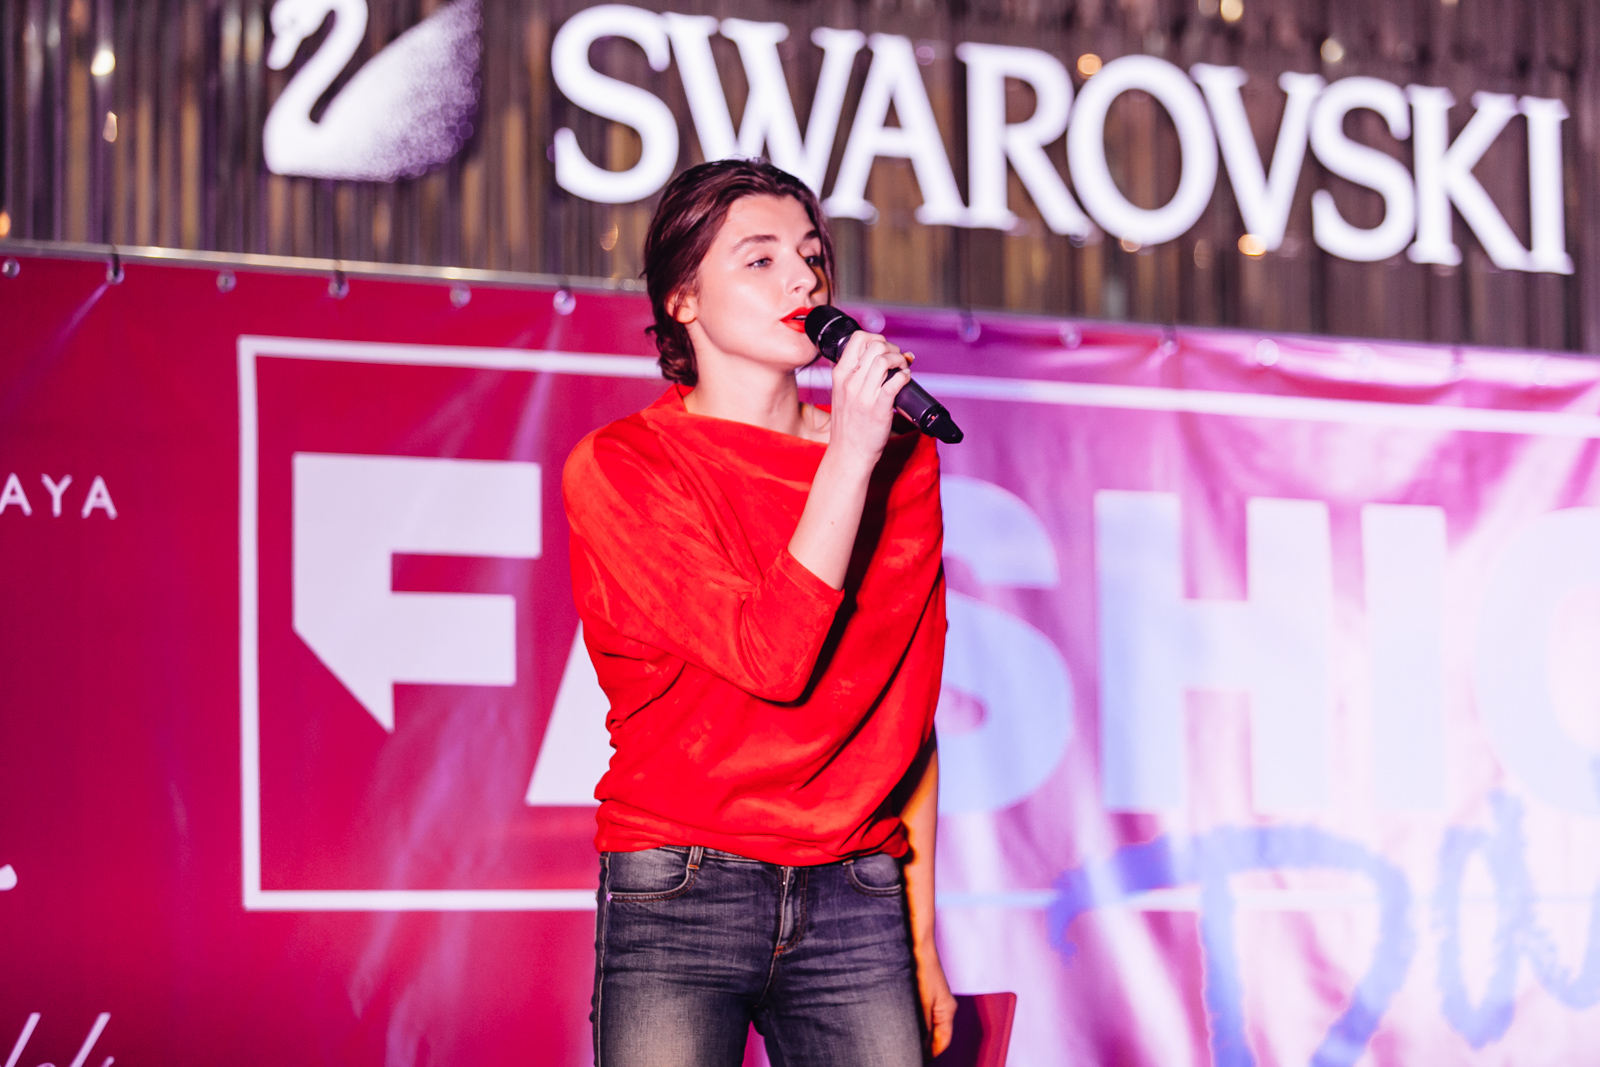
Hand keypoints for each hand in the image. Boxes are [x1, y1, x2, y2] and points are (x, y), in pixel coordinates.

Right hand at [825, 330, 910, 469]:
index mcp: (840, 374)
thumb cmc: (849, 425)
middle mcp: (850, 382)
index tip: (885, 350)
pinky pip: (895, 382)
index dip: (877, 338)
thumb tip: (884, 356)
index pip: (857, 338)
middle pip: (875, 345)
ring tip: (903, 369)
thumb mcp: (843, 393)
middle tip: (898, 360)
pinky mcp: (878, 409)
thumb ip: (856, 374)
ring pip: (884, 360)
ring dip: (900, 360)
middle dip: (892, 348)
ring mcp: (863, 395)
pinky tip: (905, 380)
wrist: (848, 453)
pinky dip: (905, 376)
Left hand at [915, 940, 956, 1057]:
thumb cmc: (924, 969)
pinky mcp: (930, 995)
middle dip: (926, 1046)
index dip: (931, 1054)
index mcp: (947, 1011)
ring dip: (922, 1035)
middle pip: (938, 1036)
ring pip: (932, 1026)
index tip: (917, 1059)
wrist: (920, 946)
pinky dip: (919, 1024)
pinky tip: (907, 1024)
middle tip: (910, 1053)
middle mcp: (945, 1008)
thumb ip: (923, 1025)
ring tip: (907, 1041)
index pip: (942, 1042)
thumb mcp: (922, 1002)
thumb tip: (920, 1044)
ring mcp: (938, 1001)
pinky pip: (927, 1016)